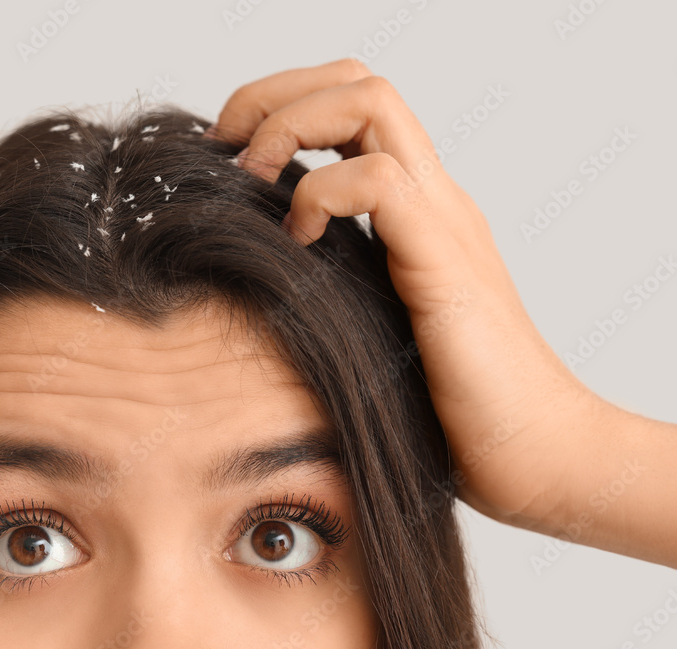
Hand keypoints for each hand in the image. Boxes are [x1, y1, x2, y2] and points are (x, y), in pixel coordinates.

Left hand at [204, 58, 676, 567]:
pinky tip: (298, 241)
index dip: (282, 107)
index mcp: (413, 210)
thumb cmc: (445, 410)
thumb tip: (242, 283)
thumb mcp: (364, 328)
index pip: (352, 107)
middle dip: (274, 95)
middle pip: (357, 82)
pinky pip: (378, 183)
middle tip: (225, 148)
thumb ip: (327, 288)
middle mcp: (431, 199)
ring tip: (252, 180)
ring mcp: (441, 222)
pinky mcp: (443, 261)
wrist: (533, 456)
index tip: (228, 157)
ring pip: (370, 102)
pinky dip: (319, 195)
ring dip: (289, 125)